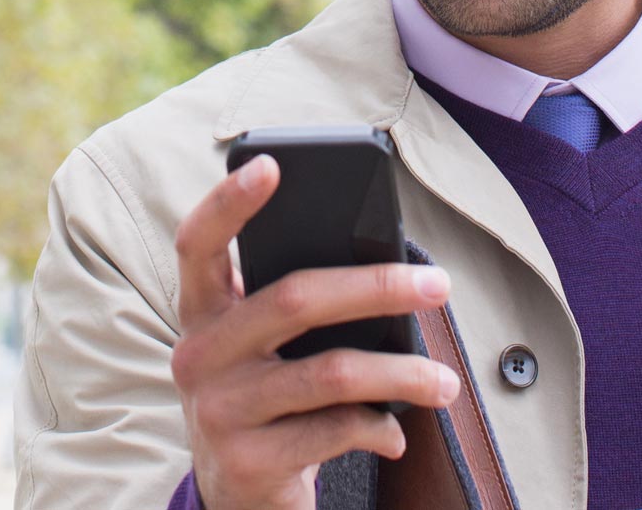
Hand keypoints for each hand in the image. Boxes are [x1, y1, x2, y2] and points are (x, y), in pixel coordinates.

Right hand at [171, 154, 460, 509]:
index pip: (197, 243)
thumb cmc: (266, 395)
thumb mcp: (262, 348)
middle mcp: (197, 355)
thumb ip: (291, 306)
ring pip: (331, 372)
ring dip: (402, 374)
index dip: (228, 202)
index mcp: (200, 311)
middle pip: (294, 299)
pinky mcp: (247, 461)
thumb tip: (388, 268)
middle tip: (437, 286)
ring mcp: (218, 410)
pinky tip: (395, 430)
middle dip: (379, 287)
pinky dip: (379, 427)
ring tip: (444, 382)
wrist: (238, 496)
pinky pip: (336, 430)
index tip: (272, 165)